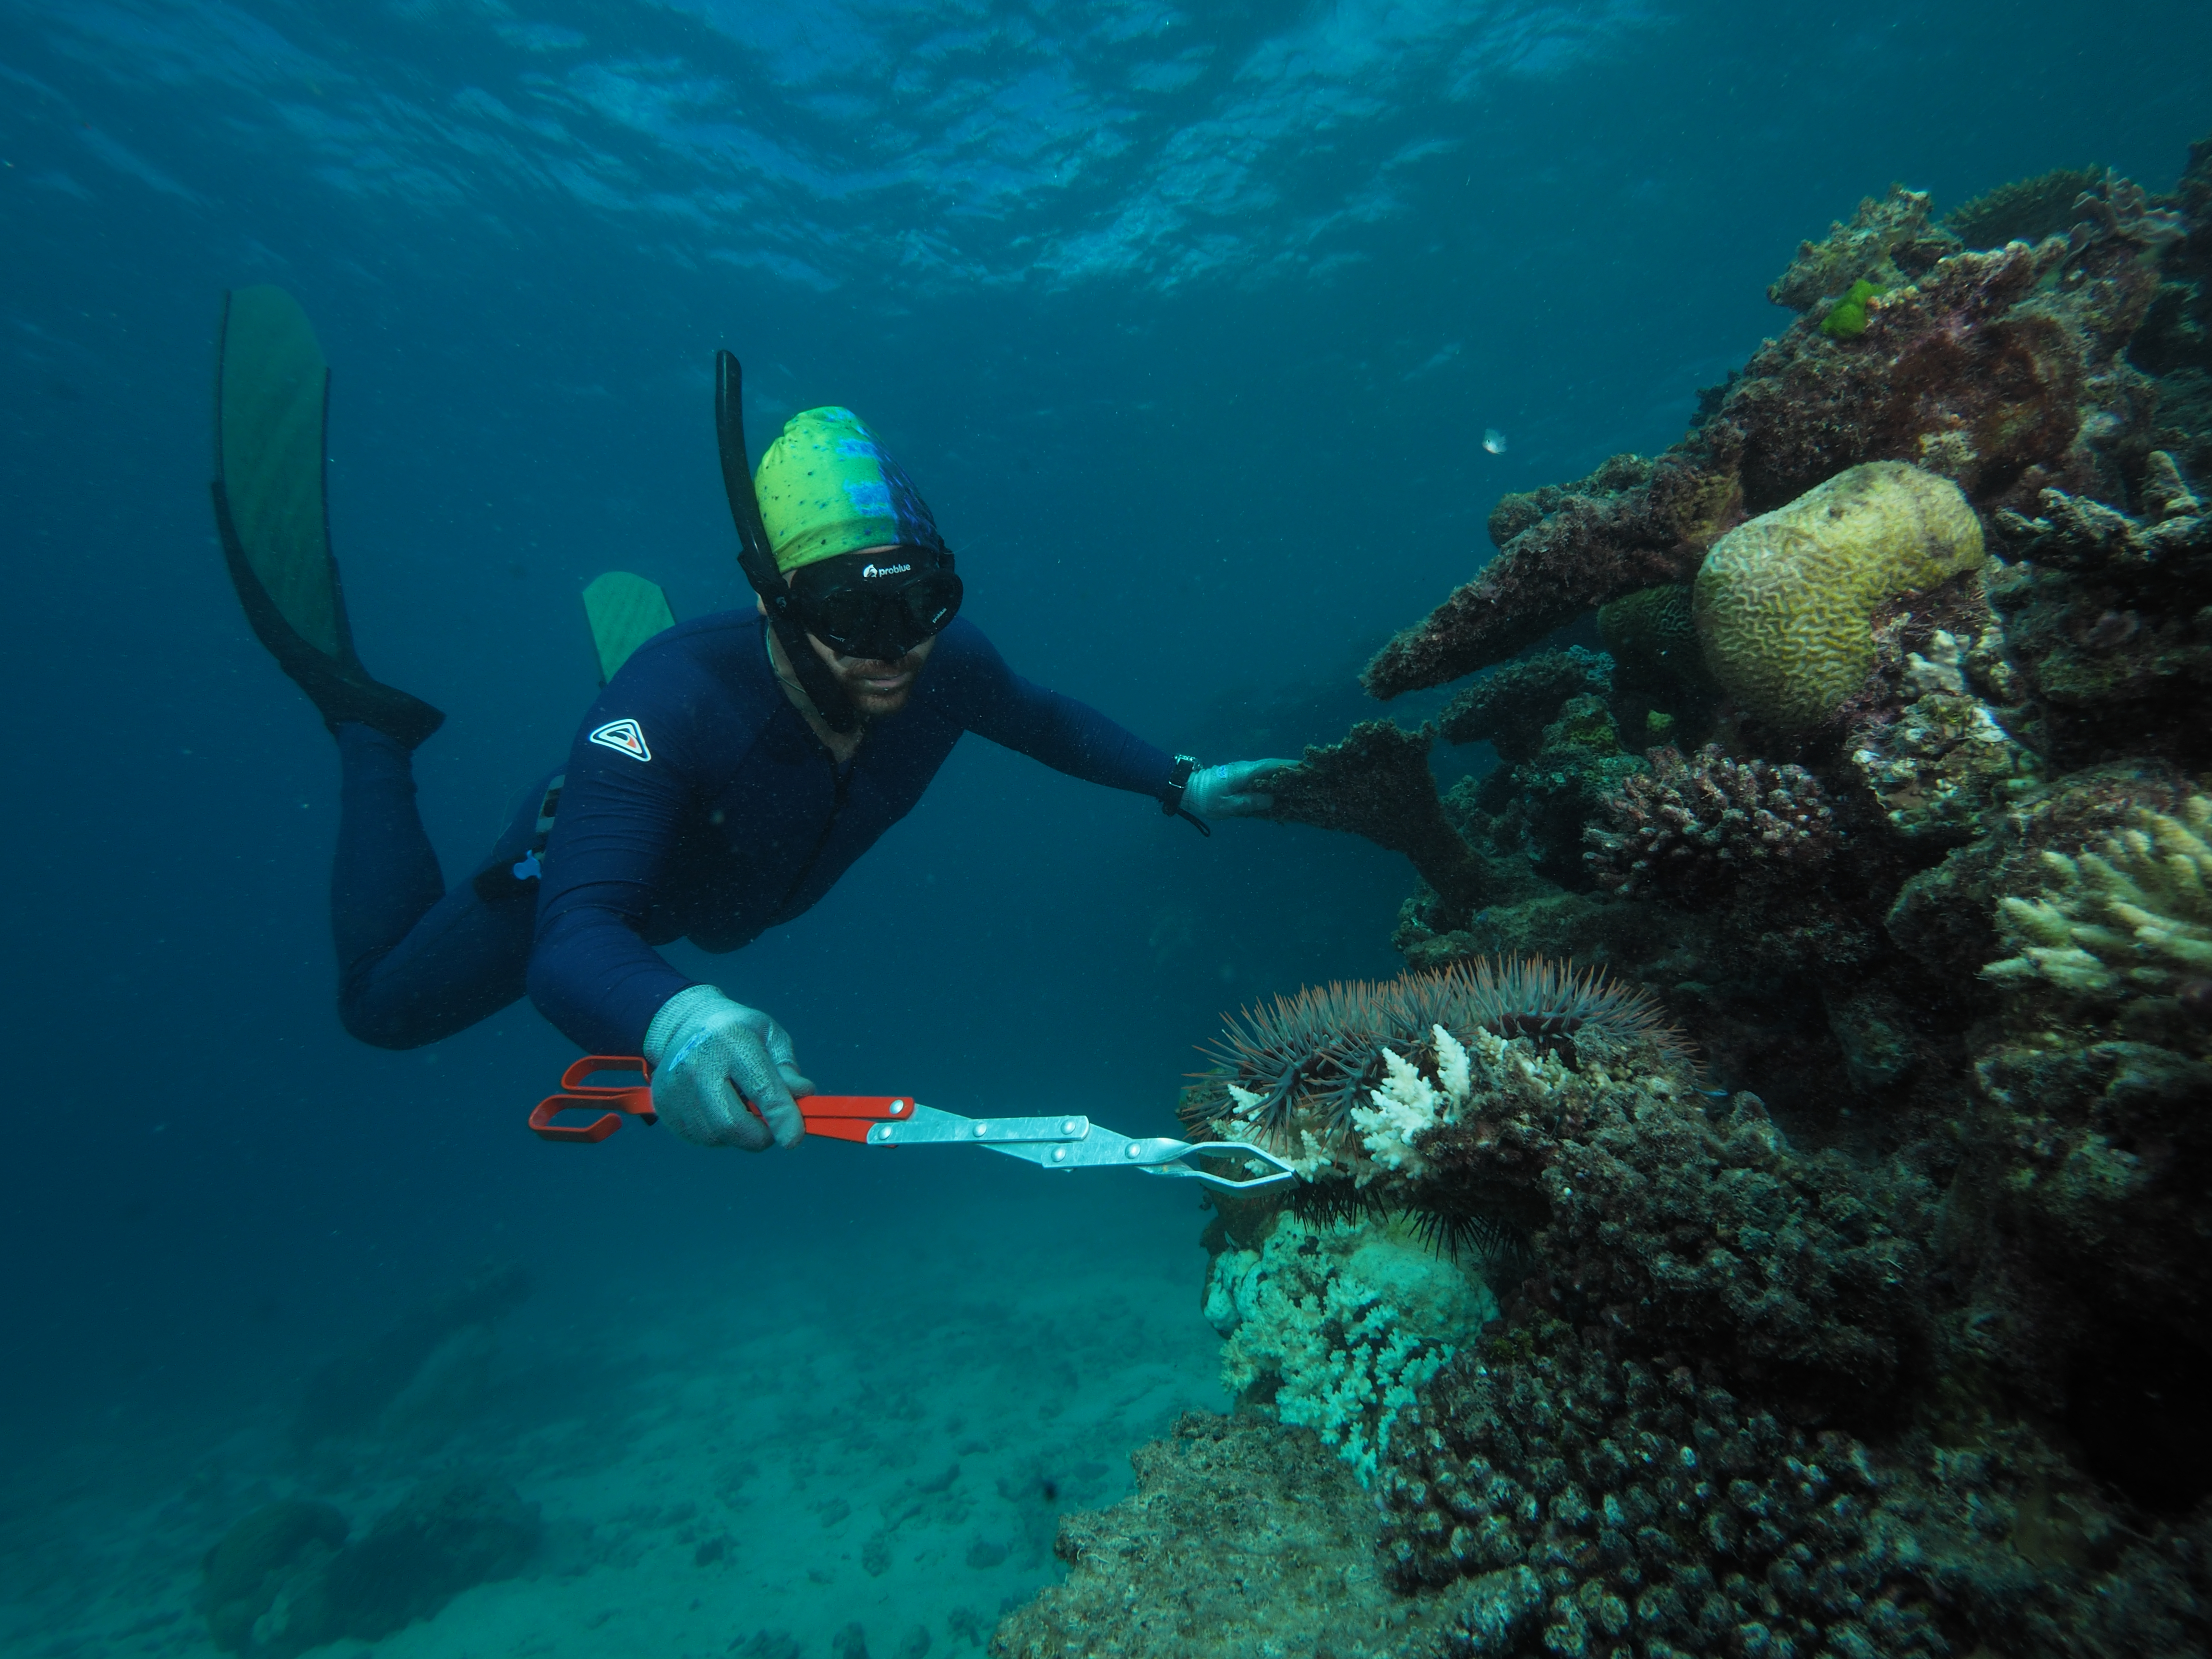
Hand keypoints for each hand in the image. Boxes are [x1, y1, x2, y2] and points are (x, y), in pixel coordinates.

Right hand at [641, 985, 814, 1149]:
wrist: (685, 1026)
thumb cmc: (737, 1033)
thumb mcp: (770, 1037)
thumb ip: (787, 1069)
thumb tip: (802, 1096)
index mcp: (731, 1040)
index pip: (761, 1088)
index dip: (781, 1117)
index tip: (794, 1139)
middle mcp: (698, 1065)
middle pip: (732, 1123)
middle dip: (760, 1135)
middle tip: (772, 1126)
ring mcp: (676, 1088)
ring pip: (717, 1136)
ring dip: (740, 1133)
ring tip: (740, 1104)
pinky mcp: (664, 1108)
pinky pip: (701, 1138)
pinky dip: (719, 1133)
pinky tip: (719, 1107)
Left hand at [1184, 758, 1295, 817]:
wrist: (1188, 789)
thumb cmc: (1205, 798)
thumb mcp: (1226, 806)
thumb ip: (1248, 802)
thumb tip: (1270, 799)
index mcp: (1243, 773)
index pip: (1271, 765)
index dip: (1289, 765)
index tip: (1306, 766)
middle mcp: (1245, 768)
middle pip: (1272, 766)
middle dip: (1290, 770)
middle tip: (1309, 778)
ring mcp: (1243, 771)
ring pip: (1267, 772)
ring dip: (1281, 776)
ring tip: (1299, 785)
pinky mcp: (1240, 776)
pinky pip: (1260, 777)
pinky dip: (1271, 781)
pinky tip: (1279, 791)